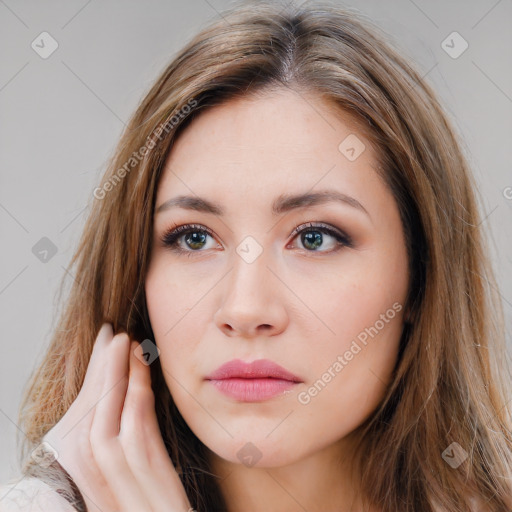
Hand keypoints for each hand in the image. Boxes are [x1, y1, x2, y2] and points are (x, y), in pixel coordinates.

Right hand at [42, 323, 192, 511]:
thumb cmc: (151, 503)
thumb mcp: (128, 474)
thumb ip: (125, 441)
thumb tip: (129, 396)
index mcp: (86, 471)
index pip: (84, 414)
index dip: (93, 377)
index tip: (102, 348)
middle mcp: (94, 470)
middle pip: (92, 406)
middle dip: (100, 366)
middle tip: (109, 332)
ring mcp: (117, 470)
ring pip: (109, 407)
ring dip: (115, 369)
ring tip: (123, 339)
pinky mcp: (144, 470)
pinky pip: (137, 417)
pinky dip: (137, 385)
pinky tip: (141, 363)